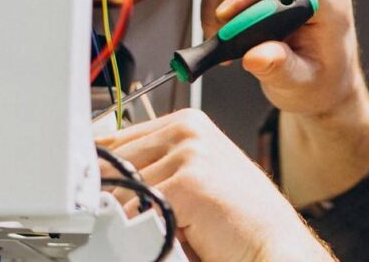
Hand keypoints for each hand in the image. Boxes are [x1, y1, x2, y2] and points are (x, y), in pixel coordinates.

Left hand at [97, 108, 333, 261]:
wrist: (271, 243)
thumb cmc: (238, 217)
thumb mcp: (192, 178)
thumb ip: (155, 166)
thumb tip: (102, 175)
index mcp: (189, 123)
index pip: (118, 138)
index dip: (105, 170)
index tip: (97, 191)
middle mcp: (189, 129)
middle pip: (114, 161)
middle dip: (116, 195)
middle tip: (136, 218)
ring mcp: (189, 152)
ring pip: (122, 189)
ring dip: (135, 216)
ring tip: (168, 225)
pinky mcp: (187, 181)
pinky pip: (135, 209)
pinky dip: (144, 230)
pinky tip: (175, 232)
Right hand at [202, 0, 368, 205]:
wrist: (324, 91)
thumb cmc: (321, 87)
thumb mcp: (302, 85)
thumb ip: (282, 69)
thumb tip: (259, 55)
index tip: (232, 14)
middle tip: (222, 33)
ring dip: (222, 3)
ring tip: (223, 39)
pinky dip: (220, 5)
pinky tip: (224, 35)